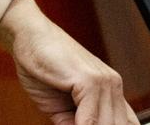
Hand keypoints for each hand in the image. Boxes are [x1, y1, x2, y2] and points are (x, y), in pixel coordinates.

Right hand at [0, 4, 138, 123]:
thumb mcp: (62, 104)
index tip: (82, 124)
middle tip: (70, 123)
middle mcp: (111, 84)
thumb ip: (77, 121)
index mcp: (109, 89)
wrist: (26, 33)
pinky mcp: (89, 80)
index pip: (124, 124)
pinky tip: (66, 122)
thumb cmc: (40, 64)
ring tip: (67, 122)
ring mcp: (103, 81)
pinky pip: (91, 120)